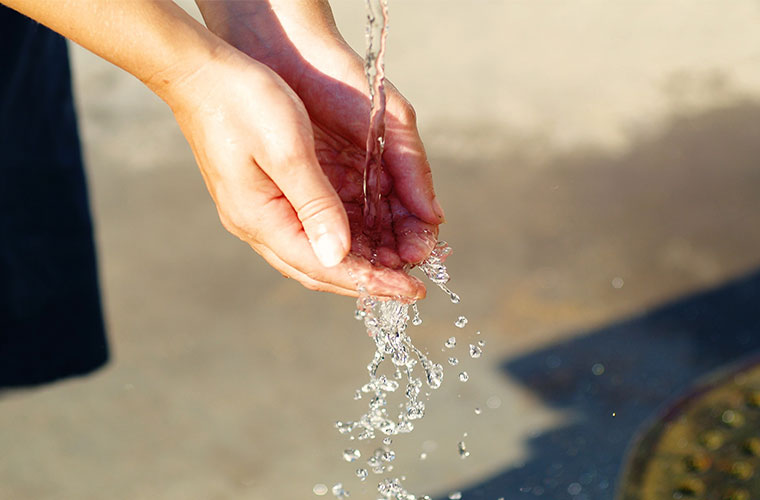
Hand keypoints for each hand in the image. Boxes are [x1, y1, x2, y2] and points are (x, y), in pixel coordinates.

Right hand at [162, 48, 426, 297]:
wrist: (198, 73)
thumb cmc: (243, 101)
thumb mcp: (288, 151)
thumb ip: (316, 205)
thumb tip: (340, 256)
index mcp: (260, 219)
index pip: (323, 267)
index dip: (370, 282)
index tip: (410, 291)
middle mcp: (255, 225)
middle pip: (318, 270)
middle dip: (366, 281)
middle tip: (409, 286)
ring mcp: (255, 212)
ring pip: (311, 254)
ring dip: (354, 263)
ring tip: (395, 266)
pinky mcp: (261, 196)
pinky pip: (305, 233)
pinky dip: (339, 241)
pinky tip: (363, 238)